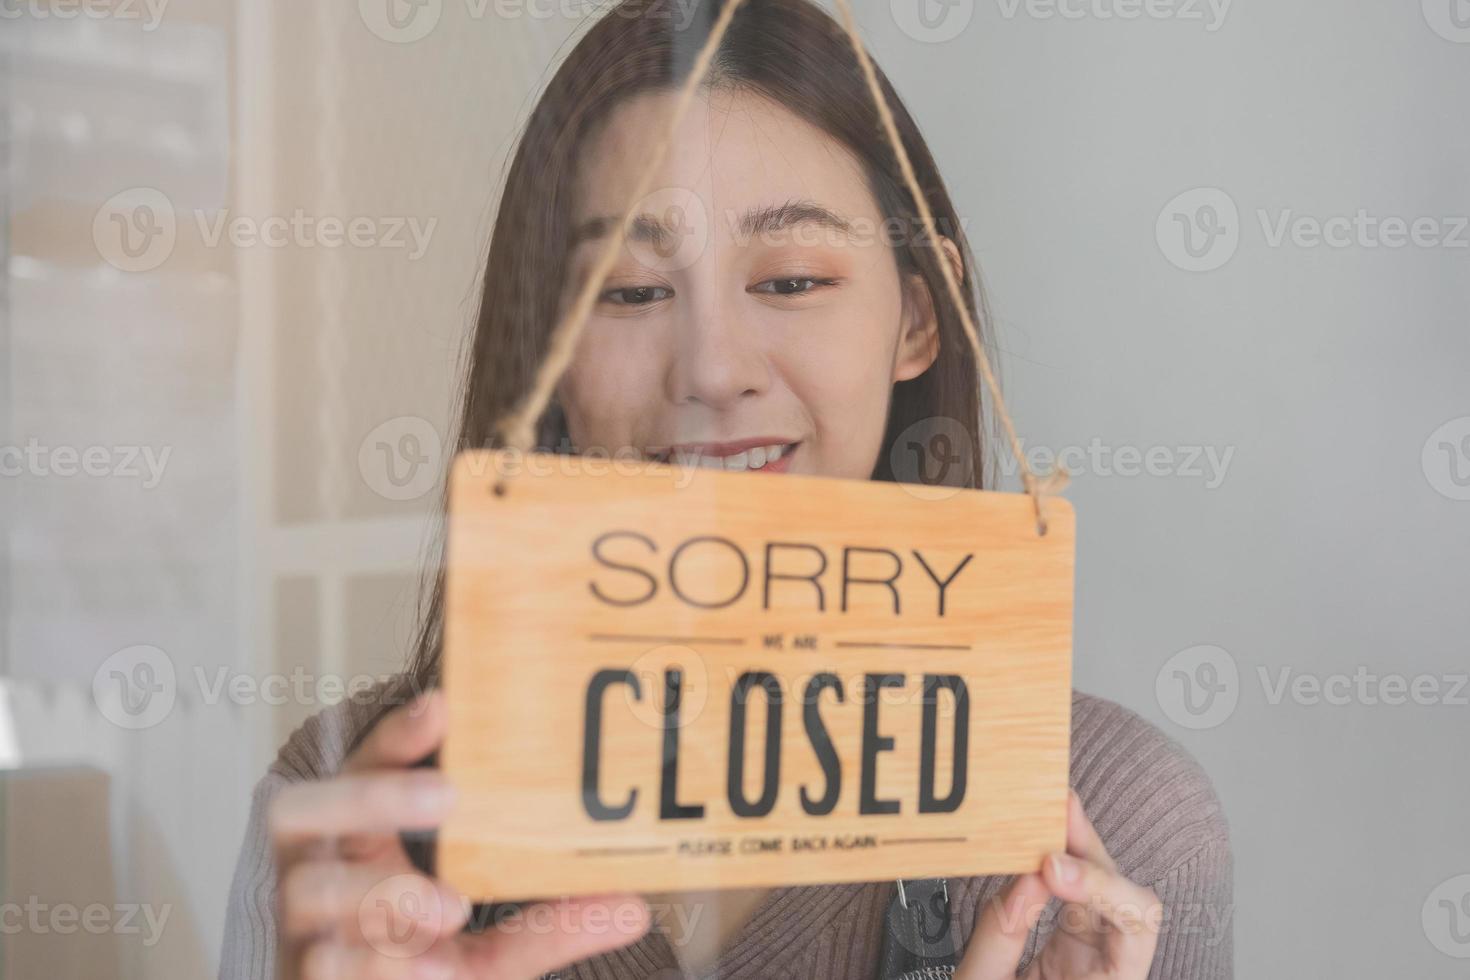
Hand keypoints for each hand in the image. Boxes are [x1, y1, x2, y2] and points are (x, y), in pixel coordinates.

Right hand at [269, 690, 648, 978]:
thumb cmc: (420, 977)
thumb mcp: (492, 955)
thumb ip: (549, 929)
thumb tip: (634, 905)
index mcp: (360, 844)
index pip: (362, 767)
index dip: (394, 736)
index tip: (444, 706)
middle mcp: (318, 875)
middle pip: (299, 808)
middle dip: (372, 794)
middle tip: (448, 795)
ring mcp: (301, 931)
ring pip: (307, 890)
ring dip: (381, 891)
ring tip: (450, 906)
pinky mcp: (303, 977)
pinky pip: (319, 964)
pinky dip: (367, 962)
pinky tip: (417, 967)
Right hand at [957, 790, 1161, 979]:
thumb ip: (1001, 935)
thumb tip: (1024, 872)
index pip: (1135, 925)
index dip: (1100, 887)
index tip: (1049, 867)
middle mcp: (1112, 971)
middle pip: (1126, 895)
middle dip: (1091, 851)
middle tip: (1054, 808)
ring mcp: (1096, 955)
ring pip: (1104, 887)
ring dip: (1078, 846)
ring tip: (1048, 807)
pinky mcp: (1072, 942)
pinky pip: (1074, 893)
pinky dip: (1058, 860)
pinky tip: (1039, 836)